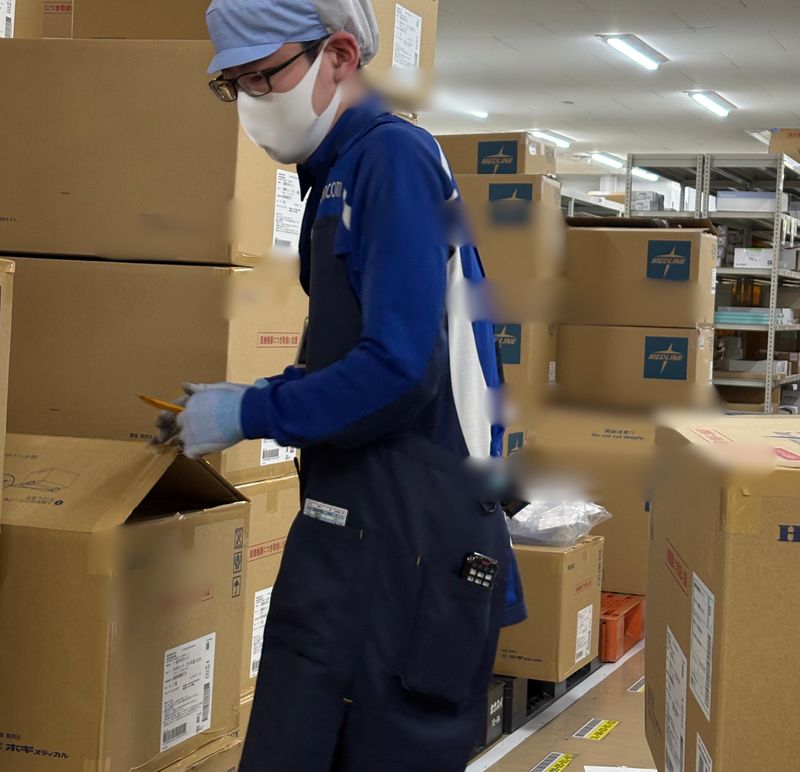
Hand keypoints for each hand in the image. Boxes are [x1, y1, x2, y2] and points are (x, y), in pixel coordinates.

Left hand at [153, 380, 267, 447]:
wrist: (246, 412)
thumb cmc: (236, 398)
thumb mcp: (216, 387)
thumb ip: (199, 389)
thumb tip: (184, 386)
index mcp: (189, 402)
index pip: (171, 411)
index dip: (165, 418)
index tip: (159, 423)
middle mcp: (185, 417)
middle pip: (169, 428)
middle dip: (163, 434)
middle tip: (157, 441)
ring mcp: (189, 433)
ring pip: (178, 441)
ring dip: (176, 445)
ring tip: (169, 450)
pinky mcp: (195, 446)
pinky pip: (189, 453)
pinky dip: (193, 454)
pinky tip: (196, 454)